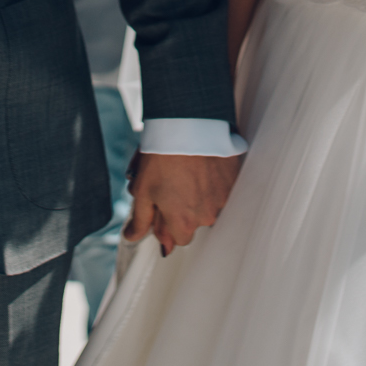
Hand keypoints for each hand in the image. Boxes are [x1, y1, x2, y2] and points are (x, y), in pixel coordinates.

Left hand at [123, 151, 240, 254]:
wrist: (187, 126)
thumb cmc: (162, 158)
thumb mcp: (142, 190)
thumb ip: (140, 220)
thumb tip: (132, 237)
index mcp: (184, 222)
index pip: (178, 239)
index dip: (168, 224)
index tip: (162, 207)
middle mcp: (207, 215)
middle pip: (194, 222)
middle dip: (183, 210)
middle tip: (171, 185)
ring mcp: (222, 197)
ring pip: (209, 206)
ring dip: (198, 195)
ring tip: (185, 172)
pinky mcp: (233, 180)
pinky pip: (222, 189)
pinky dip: (212, 182)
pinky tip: (199, 165)